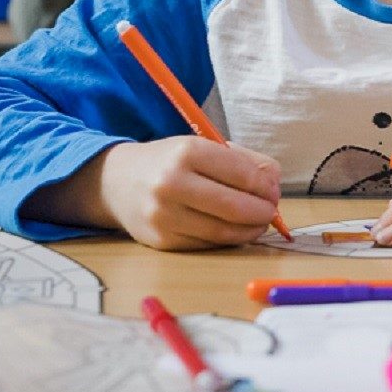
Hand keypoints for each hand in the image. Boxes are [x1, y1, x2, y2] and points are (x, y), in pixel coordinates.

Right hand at [91, 137, 281, 250]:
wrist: (117, 182)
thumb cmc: (170, 162)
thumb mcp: (203, 147)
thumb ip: (245, 160)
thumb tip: (274, 183)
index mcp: (186, 153)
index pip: (242, 174)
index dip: (266, 186)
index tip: (273, 191)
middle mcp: (171, 184)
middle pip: (234, 207)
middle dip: (262, 212)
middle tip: (271, 211)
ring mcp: (164, 216)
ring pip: (223, 231)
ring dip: (250, 230)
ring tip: (258, 223)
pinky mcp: (161, 240)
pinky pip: (207, 244)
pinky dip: (228, 239)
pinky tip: (234, 230)